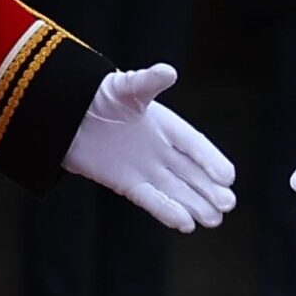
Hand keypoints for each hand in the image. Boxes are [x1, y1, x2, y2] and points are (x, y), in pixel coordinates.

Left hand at [60, 64, 235, 233]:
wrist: (67, 114)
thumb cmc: (99, 95)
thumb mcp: (125, 86)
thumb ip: (147, 81)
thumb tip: (168, 71)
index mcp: (165, 125)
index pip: (194, 145)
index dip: (211, 160)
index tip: (228, 177)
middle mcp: (160, 149)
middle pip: (191, 172)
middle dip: (210, 189)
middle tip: (228, 204)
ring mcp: (145, 168)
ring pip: (176, 190)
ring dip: (195, 205)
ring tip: (214, 221)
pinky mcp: (126, 183)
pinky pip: (152, 200)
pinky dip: (168, 212)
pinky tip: (186, 225)